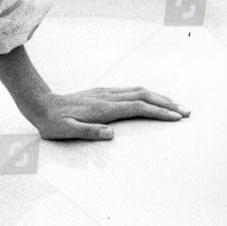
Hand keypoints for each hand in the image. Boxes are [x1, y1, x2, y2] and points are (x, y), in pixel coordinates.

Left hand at [22, 85, 189, 140]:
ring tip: (176, 105)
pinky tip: (152, 98)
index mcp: (102, 109)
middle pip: (144, 96)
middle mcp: (107, 98)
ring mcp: (105, 93)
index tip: (175, 117)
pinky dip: (147, 94)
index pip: (137, 108)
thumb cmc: (52, 123)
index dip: (158, 112)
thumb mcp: (66, 131)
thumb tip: (110, 134)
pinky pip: (130, 90)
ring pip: (139, 91)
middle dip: (167, 103)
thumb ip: (88, 132)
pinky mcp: (102, 93)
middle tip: (186, 111)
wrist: (40, 105)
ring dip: (159, 97)